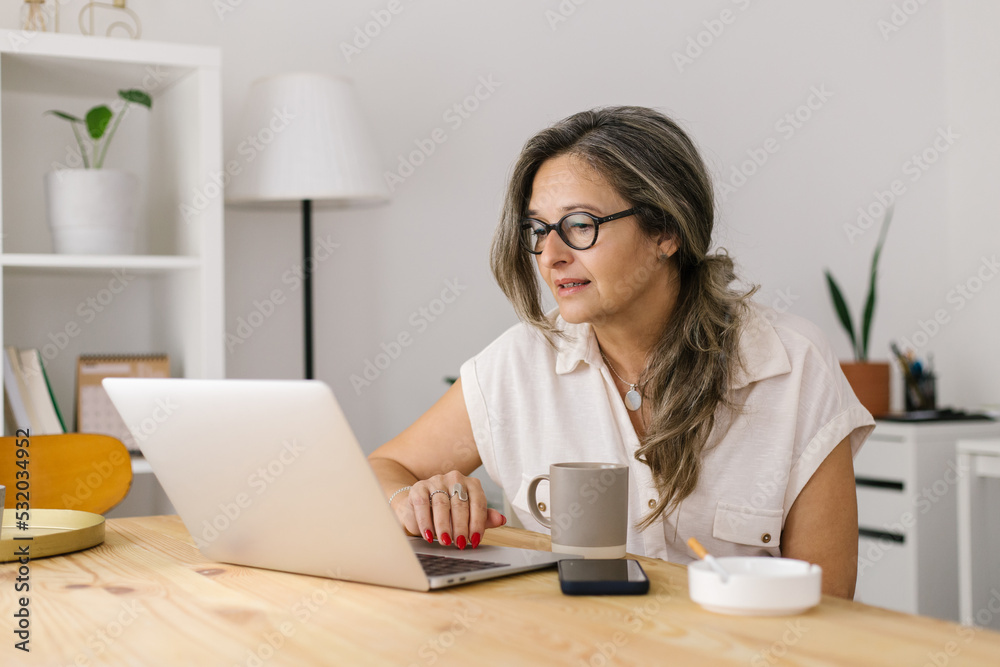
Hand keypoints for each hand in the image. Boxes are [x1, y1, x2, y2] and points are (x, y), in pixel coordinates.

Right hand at [391, 471, 505, 548]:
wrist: (420, 507)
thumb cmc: (449, 513)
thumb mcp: (469, 516)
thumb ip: (484, 518)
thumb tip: (501, 520)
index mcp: (471, 484)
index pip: (478, 502)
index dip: (477, 523)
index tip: (475, 540)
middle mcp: (455, 479)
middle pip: (460, 504)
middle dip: (461, 527)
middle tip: (461, 543)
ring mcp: (436, 481)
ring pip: (442, 504)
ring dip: (444, 526)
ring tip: (445, 541)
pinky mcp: (419, 487)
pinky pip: (422, 504)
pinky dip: (426, 522)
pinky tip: (429, 534)